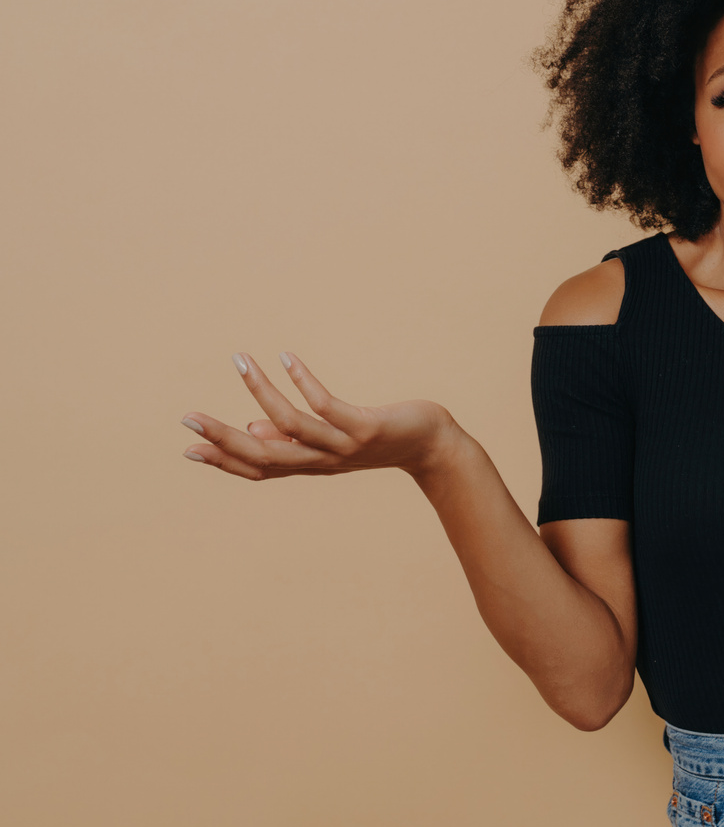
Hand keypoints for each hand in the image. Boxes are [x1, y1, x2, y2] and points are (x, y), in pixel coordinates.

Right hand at [180, 352, 457, 479]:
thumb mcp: (334, 442)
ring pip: (292, 425)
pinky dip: (304, 381)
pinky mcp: (366, 428)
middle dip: (224, 436)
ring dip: (261, 392)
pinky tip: (287, 357)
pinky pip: (328, 405)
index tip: (188, 447)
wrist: (433, 448)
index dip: (224, 460)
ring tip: (240, 360)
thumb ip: (295, 439)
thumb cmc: (380, 439)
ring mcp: (344, 446)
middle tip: (188, 416)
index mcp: (310, 464)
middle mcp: (322, 460)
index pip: (259, 468)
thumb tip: (254, 426)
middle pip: (265, 454)